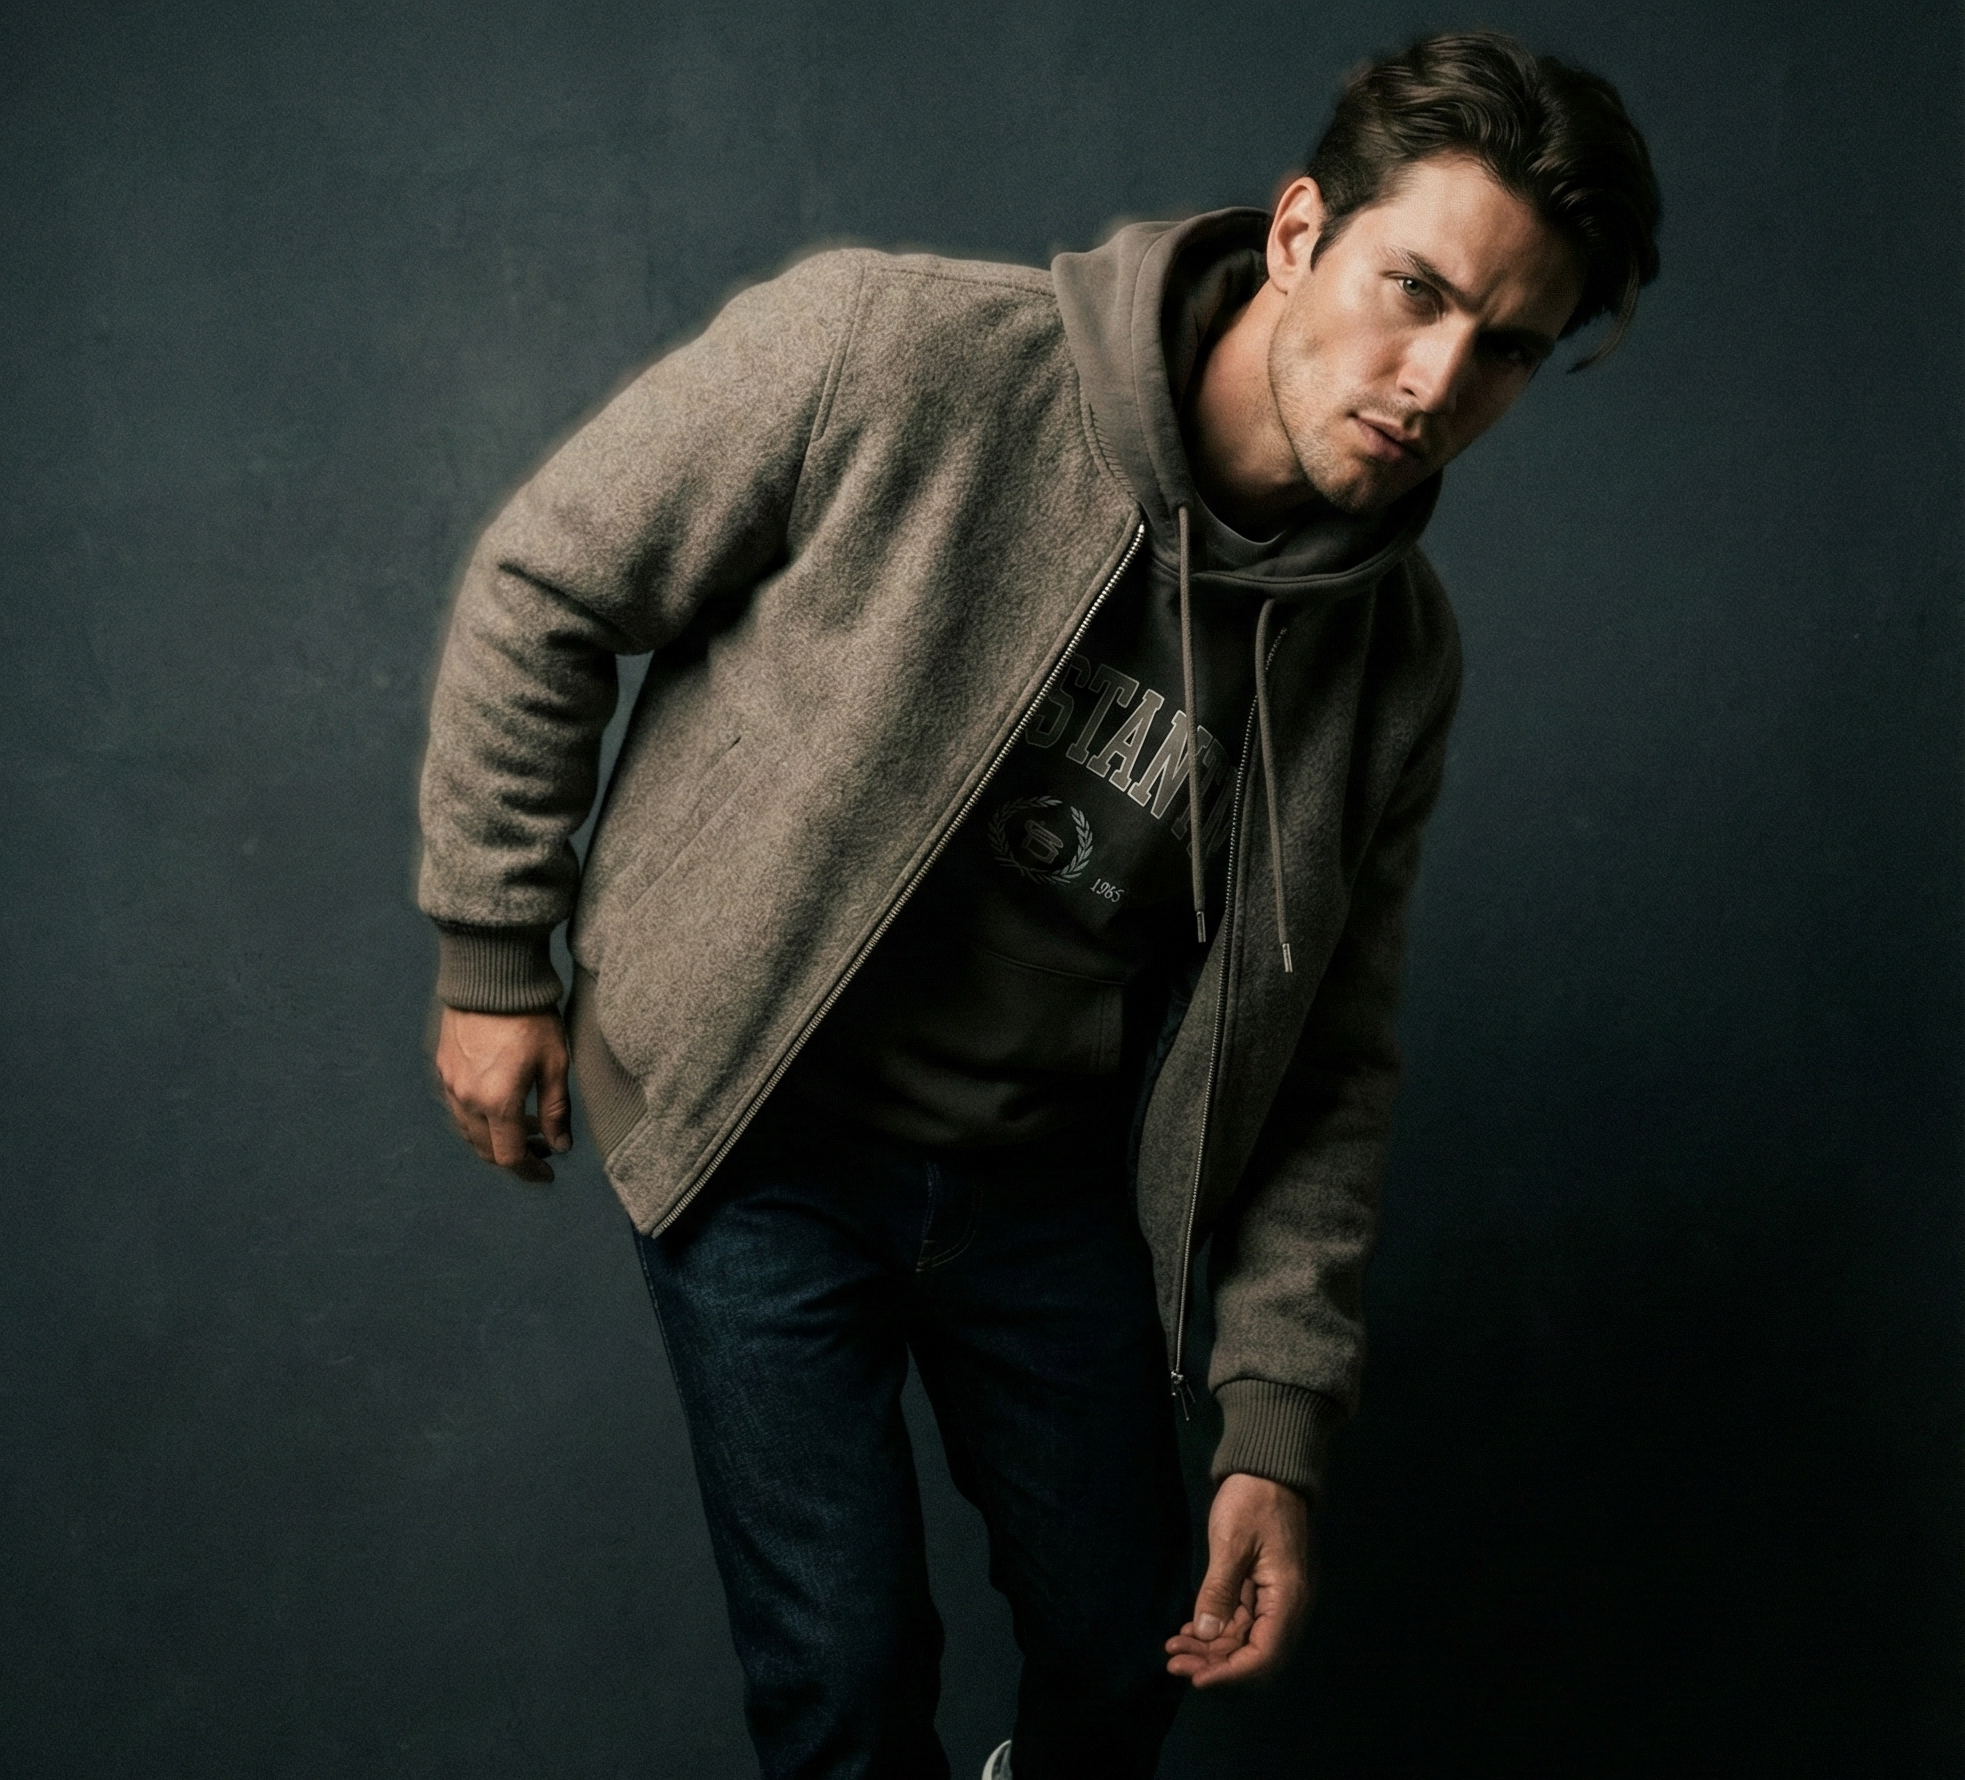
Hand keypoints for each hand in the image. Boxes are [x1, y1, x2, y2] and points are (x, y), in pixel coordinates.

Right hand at [434, 1007, 571, 1183]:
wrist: (491, 976)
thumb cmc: (531, 1016)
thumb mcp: (555, 1063)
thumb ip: (556, 1110)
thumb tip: (560, 1145)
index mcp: (497, 1102)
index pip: (510, 1157)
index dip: (530, 1172)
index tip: (547, 1174)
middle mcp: (467, 1099)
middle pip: (486, 1150)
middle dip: (515, 1156)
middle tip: (542, 1148)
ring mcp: (450, 1084)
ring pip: (469, 1131)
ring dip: (495, 1138)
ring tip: (526, 1124)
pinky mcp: (443, 1068)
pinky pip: (458, 1108)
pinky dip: (478, 1118)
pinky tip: (500, 1104)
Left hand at [1165, 1472, 1315, 1686]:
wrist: (1267, 1467)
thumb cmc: (1253, 1499)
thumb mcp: (1231, 1543)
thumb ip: (1219, 1591)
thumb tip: (1206, 1635)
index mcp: (1288, 1598)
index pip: (1263, 1655)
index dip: (1230, 1674)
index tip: (1196, 1678)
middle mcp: (1287, 1605)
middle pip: (1252, 1653)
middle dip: (1213, 1663)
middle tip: (1173, 1662)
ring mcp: (1275, 1597)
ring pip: (1243, 1639)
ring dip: (1210, 1648)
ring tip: (1173, 1648)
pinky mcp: (1262, 1588)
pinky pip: (1241, 1620)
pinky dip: (1215, 1629)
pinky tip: (1189, 1630)